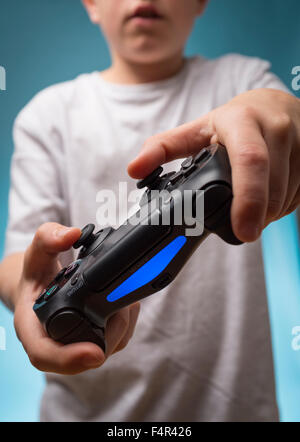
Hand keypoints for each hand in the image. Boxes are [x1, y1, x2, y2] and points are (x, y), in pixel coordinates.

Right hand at [13, 223, 139, 374]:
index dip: (69, 359)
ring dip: (122, 325)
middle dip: (111, 332)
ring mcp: (75, 344)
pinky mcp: (94, 340)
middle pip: (85, 356)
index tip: (94, 353)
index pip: (45, 354)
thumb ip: (48, 238)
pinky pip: (115, 340)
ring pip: (106, 347)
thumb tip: (70, 234)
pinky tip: (125, 302)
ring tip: (124, 299)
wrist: (42, 286)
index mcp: (33, 327)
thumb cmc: (37, 274)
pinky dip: (125, 322)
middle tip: (124, 306)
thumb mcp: (37, 252)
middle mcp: (54, 342)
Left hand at [128, 88, 299, 242]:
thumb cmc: (234, 121)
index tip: (242, 233)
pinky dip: (282, 206)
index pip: (250, 162)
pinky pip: (299, 195)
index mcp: (242, 121)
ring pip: (287, 196)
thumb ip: (164, 149)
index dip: (247, 201)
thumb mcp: (197, 130)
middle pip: (272, 189)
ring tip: (252, 205)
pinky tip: (269, 196)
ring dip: (269, 213)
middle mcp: (276, 127)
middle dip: (257, 218)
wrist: (275, 105)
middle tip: (243, 230)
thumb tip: (134, 169)